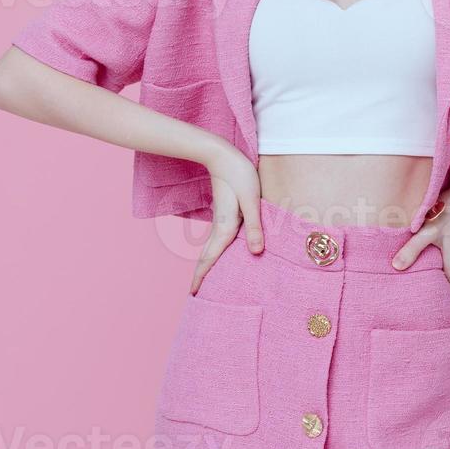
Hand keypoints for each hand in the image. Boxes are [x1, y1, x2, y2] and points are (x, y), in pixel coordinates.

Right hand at [189, 140, 263, 295]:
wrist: (221, 155)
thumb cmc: (239, 175)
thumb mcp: (251, 200)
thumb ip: (254, 226)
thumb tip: (256, 252)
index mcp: (225, 227)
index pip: (211, 257)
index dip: (202, 276)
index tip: (193, 293)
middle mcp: (219, 226)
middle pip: (206, 256)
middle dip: (200, 274)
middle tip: (194, 292)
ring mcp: (219, 220)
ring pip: (210, 248)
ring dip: (206, 264)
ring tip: (204, 278)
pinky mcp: (223, 214)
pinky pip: (215, 239)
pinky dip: (213, 251)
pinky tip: (218, 253)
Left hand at [390, 181, 449, 311]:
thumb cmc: (449, 212)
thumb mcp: (427, 231)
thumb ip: (411, 250)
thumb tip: (395, 268)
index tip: (448, 327)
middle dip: (441, 300)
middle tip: (427, 314)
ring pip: (449, 275)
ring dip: (439, 283)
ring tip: (422, 292)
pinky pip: (448, 263)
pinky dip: (439, 270)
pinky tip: (426, 267)